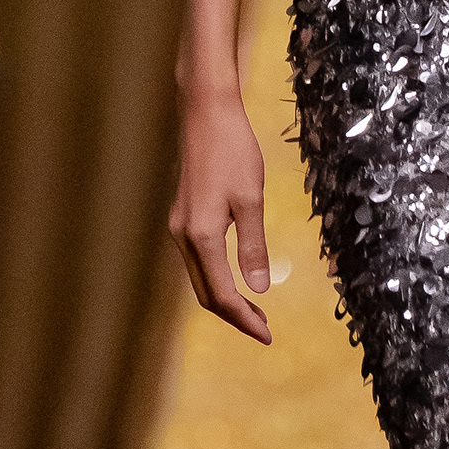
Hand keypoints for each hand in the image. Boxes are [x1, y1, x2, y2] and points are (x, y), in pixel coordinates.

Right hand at [168, 87, 276, 345]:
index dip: (244, 320)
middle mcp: (183, 236)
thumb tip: (260, 289)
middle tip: (265, 330)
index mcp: (201, 236)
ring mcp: (179, 227)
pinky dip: (217, 278)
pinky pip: (198, 261)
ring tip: (256, 310)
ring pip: (199, 278)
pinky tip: (236, 278)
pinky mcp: (183, 216)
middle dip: (234, 316)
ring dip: (225, 298)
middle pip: (205, 293)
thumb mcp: (251, 199)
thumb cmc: (233, 150)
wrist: (205, 113)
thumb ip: (254, 246)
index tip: (268, 336)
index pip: (221, 295)